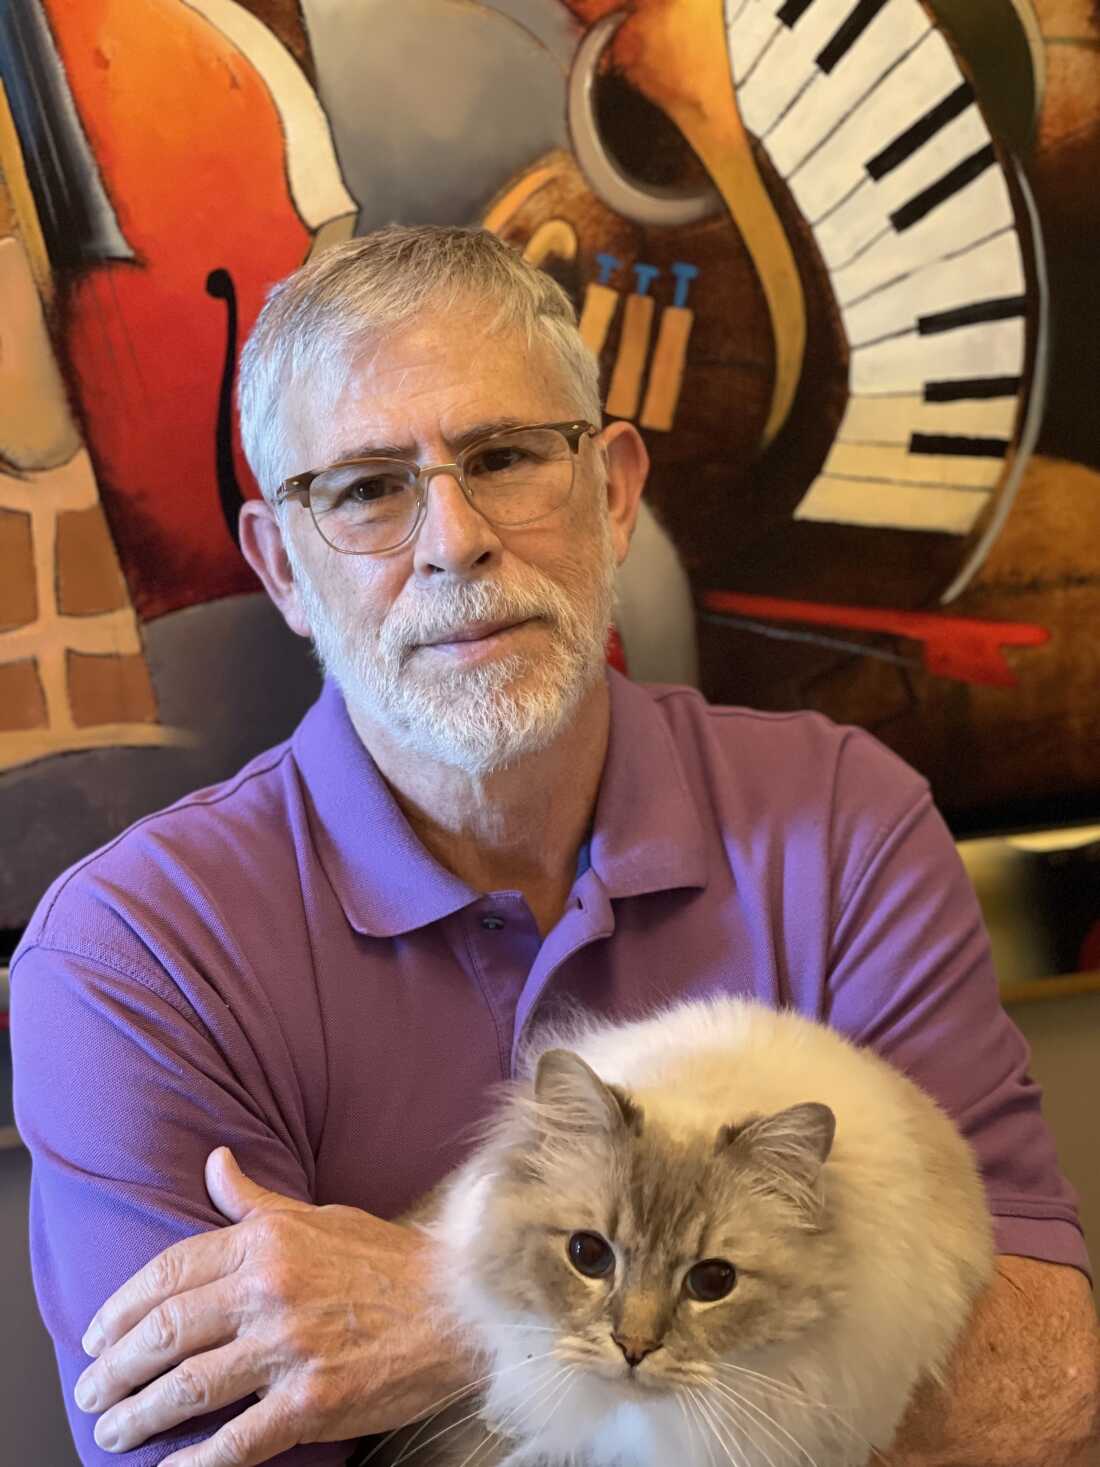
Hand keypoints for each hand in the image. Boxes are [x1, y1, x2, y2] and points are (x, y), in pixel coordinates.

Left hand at [73, 1148, 472, 1465]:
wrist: (461, 1306)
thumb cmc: (388, 1260)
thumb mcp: (317, 1215)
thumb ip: (254, 1200)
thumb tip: (213, 1162)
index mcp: (266, 1243)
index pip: (169, 1273)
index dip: (120, 1307)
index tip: (96, 1334)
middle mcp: (269, 1291)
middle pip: (165, 1334)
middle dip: (115, 1368)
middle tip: (91, 1389)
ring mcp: (289, 1349)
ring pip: (188, 1388)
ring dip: (139, 1415)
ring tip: (112, 1430)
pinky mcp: (312, 1403)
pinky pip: (236, 1441)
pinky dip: (195, 1464)